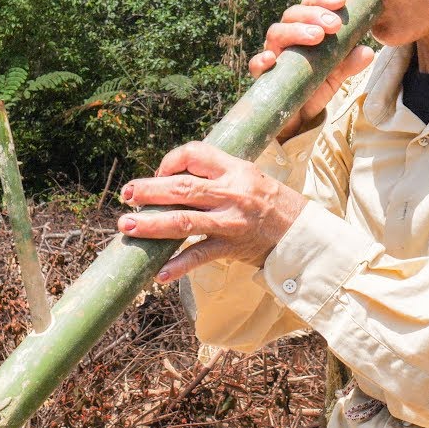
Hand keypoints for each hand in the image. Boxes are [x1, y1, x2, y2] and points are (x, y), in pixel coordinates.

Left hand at [117, 142, 307, 283]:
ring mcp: (230, 221)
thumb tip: (175, 176)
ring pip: (183, 221)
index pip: (195, 153)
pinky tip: (159, 274)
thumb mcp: (249, 176)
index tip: (159, 172)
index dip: (171, 160)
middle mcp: (231, 193)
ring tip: (127, 226)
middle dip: (149, 190)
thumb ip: (217, 174)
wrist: (302, 234)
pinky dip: (178, 265)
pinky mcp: (232, 247)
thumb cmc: (272, 203)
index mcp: (235, 169)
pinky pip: (200, 256)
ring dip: (151, 224)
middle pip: (182, 188)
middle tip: (126, 194)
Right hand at [250, 0, 375, 139]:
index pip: (310, 4)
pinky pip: (255, 65)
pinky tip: (271, 59)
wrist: (300, 115)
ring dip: (296, 30)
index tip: (341, 1)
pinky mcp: (262, 75)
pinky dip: (261, 59)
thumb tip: (368, 52)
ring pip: (276, 32)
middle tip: (334, 24)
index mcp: (304, 28)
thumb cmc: (316, 84)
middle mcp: (287, 37)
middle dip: (314, 14)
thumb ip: (350, 62)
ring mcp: (273, 54)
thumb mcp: (337, 73)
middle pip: (293, 14)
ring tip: (317, 36)